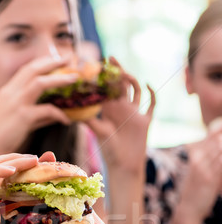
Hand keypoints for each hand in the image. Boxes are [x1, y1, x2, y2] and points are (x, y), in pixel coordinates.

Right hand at [0, 56, 78, 157]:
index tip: (59, 59)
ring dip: (59, 79)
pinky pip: (47, 110)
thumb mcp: (19, 120)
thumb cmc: (2, 137)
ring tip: (74, 79)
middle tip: (70, 58)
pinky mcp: (23, 117)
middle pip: (33, 69)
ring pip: (40, 82)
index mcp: (8, 91)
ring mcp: (16, 104)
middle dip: (53, 61)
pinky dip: (59, 113)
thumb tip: (56, 113)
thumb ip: (37, 114)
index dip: (44, 62)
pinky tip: (67, 120)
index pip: (27, 69)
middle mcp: (11, 93)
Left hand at [85, 58, 154, 174]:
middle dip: (116, 71)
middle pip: (120, 84)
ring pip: (135, 90)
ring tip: (125, 72)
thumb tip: (71, 111)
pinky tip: (148, 84)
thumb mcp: (97, 132)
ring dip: (132, 79)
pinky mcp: (145, 120)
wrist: (124, 165)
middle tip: (110, 57)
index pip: (105, 88)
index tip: (96, 64)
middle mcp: (121, 108)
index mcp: (108, 110)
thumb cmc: (108, 151)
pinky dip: (152, 93)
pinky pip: (151, 104)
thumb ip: (88, 120)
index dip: (102, 77)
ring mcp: (134, 113)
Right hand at [180, 123, 221, 220]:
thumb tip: (216, 152)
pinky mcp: (210, 179)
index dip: (219, 129)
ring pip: (219, 151)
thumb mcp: (196, 174)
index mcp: (195, 157)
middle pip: (216, 142)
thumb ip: (205, 162)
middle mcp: (198, 161)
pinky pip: (221, 165)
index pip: (210, 138)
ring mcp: (203, 169)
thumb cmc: (194, 193)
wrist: (187, 210)